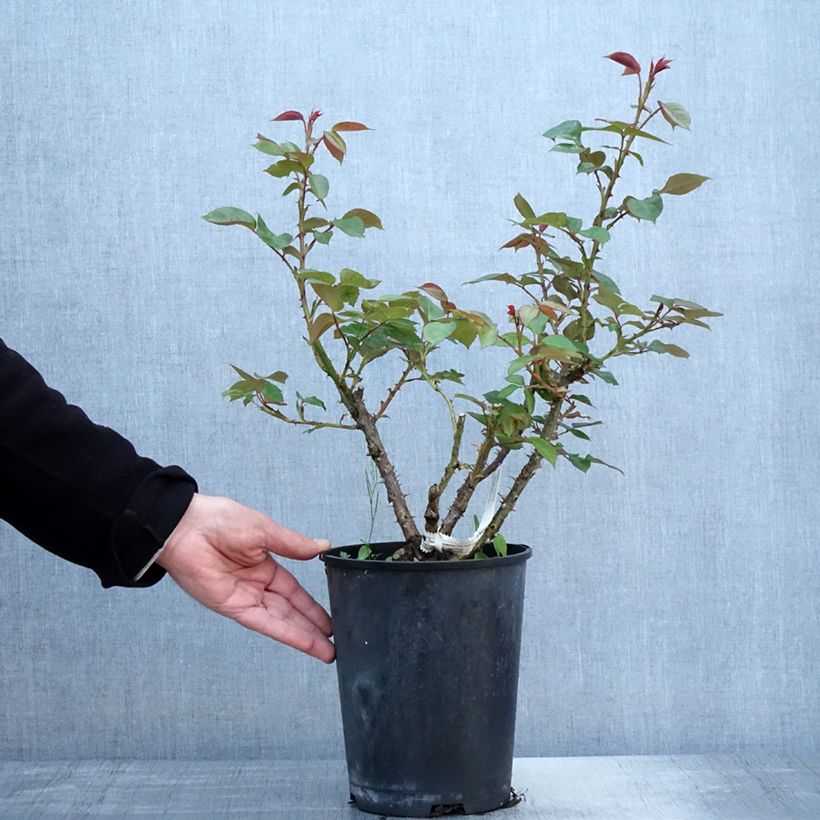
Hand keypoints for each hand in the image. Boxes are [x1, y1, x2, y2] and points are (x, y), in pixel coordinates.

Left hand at [156, 493, 334, 662]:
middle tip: (336, 641)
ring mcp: (245, 598)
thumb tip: (322, 546)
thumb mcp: (265, 530)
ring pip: (282, 621)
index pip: (294, 591)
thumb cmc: (219, 521)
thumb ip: (294, 544)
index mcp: (264, 565)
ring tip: (328, 651)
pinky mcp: (234, 607)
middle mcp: (256, 585)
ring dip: (305, 636)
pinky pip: (266, 623)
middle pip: (291, 611)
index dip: (312, 606)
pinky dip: (287, 633)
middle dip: (313, 627)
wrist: (186, 527)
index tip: (331, 618)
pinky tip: (306, 642)